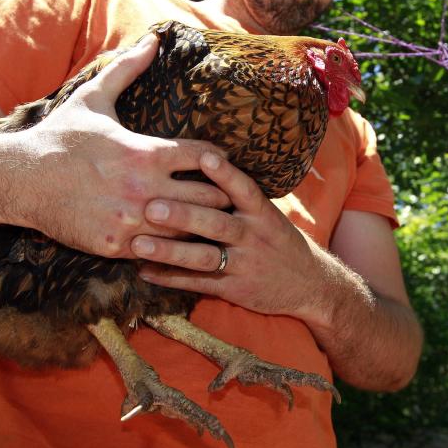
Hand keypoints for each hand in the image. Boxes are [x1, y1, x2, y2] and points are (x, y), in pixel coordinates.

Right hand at [0, 34, 229, 257]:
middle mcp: (144, 188)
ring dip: (201, 225)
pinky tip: (178, 241)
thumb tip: (153, 38)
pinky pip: (159, 252)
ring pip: (188, 229)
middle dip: (220, 195)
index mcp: (147, 152)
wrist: (19, 179)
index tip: (222, 162)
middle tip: (226, 195)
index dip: (220, 159)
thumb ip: (127, 69)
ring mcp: (131, 220)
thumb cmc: (60, 136)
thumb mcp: (93, 98)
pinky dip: (171, 247)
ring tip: (212, 221)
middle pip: (209, 197)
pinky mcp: (115, 246)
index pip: (207, 157)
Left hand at [133, 152, 327, 318]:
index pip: (244, 190)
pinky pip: (198, 284)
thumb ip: (240, 196)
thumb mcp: (269, 215)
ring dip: (169, 251)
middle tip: (151, 207)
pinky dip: (170, 278)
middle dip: (184, 215)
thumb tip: (202, 160)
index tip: (205, 158)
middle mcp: (253, 237)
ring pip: (203, 258)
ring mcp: (243, 265)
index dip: (225, 174)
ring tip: (138, 244)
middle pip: (217, 224)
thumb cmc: (278, 240)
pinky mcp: (234, 289)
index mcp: (262, 214)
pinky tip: (145, 271)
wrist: (309, 284)